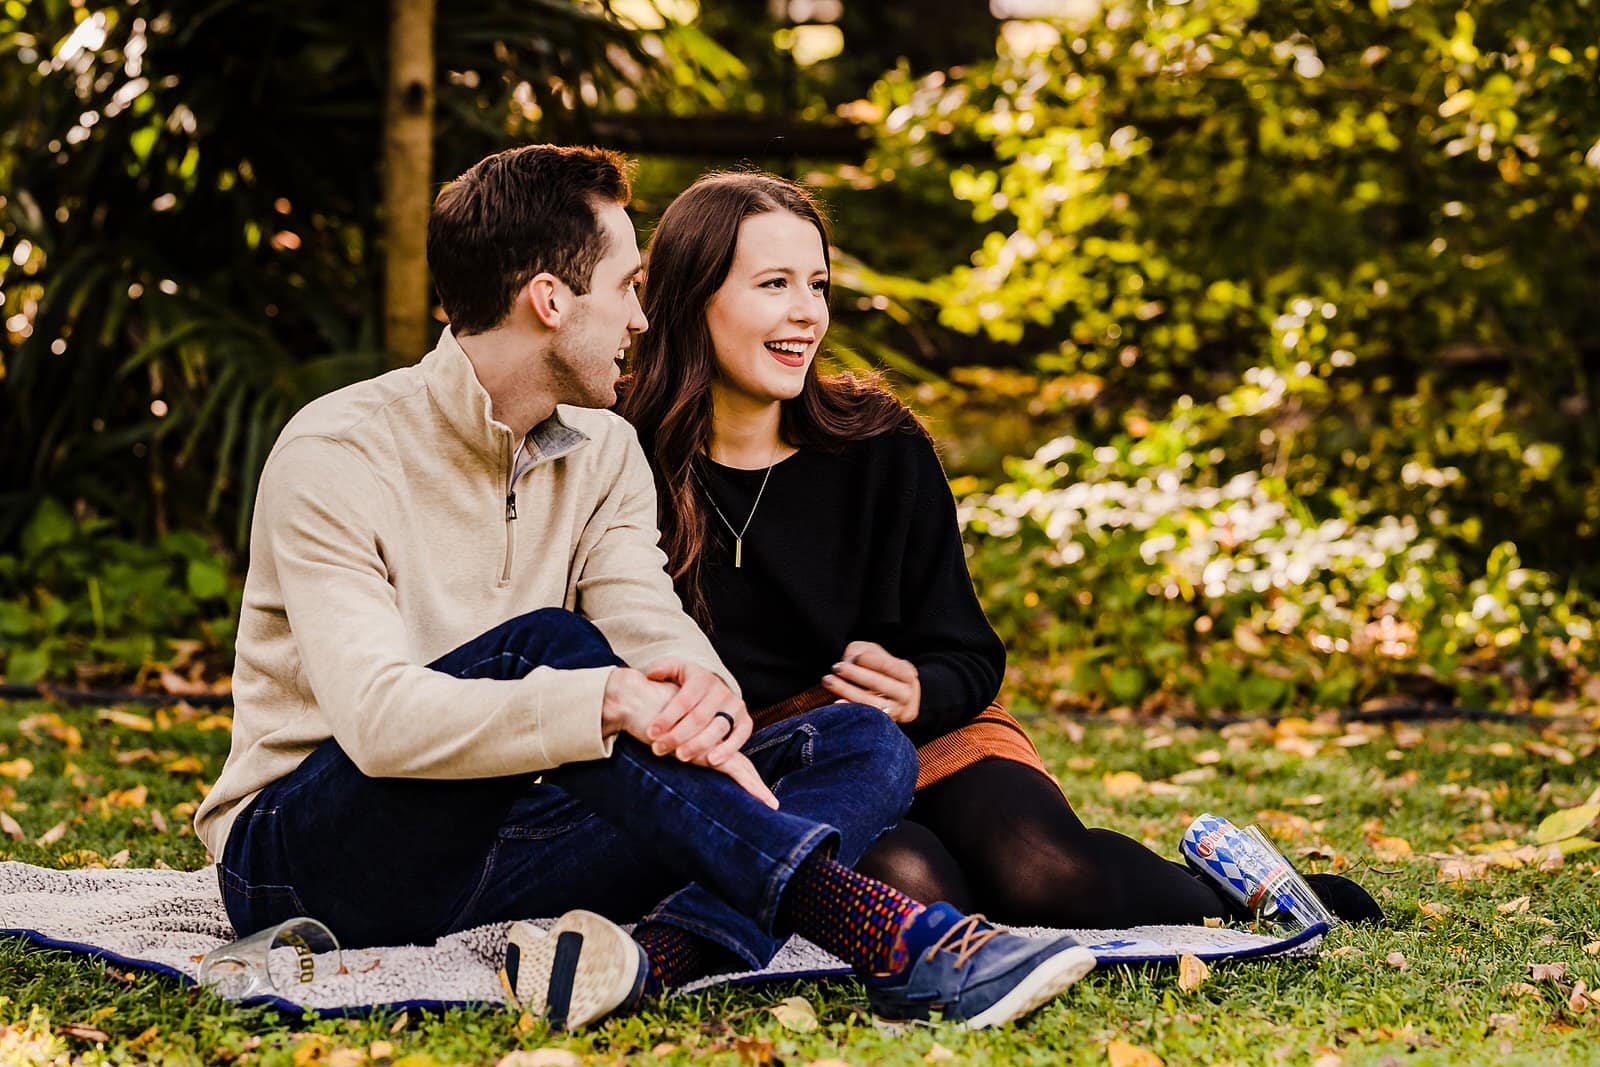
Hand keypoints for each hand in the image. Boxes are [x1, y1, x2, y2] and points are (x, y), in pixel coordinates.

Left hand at [644, 659, 777, 809]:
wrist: (714, 688)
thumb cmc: (688, 684)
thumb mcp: (675, 670)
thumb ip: (663, 669)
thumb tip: (652, 675)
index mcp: (701, 679)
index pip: (683, 701)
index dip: (667, 718)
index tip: (651, 733)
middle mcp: (721, 691)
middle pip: (698, 717)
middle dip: (677, 736)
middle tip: (659, 749)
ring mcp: (735, 706)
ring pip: (718, 728)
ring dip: (698, 745)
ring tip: (680, 756)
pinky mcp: (745, 720)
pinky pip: (741, 736)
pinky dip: (728, 749)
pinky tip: (711, 760)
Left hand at [821, 641, 920, 723]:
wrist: (888, 696)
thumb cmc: (877, 669)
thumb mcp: (873, 654)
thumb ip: (862, 651)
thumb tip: (851, 662)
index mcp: (907, 675)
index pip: (890, 667)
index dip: (871, 661)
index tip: (853, 657)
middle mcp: (906, 696)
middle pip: (879, 685)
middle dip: (855, 675)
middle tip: (836, 667)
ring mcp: (895, 713)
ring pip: (871, 703)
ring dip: (847, 691)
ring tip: (828, 681)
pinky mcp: (882, 725)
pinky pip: (865, 717)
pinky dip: (851, 709)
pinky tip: (837, 701)